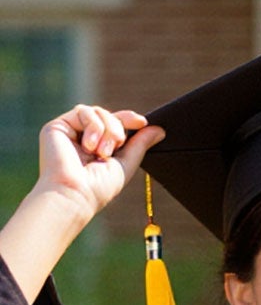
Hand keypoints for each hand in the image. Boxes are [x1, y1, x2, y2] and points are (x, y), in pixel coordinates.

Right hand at [33, 106, 159, 224]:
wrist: (75, 193)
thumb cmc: (99, 187)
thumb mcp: (126, 164)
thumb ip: (140, 145)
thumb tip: (159, 129)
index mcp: (98, 147)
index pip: (115, 124)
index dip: (128, 119)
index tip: (142, 122)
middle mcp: (83, 138)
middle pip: (108, 115)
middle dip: (118, 128)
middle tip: (116, 147)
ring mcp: (70, 131)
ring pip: (97, 111)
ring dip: (107, 129)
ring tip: (102, 152)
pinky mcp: (57, 126)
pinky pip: (83, 111)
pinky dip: (93, 126)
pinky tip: (89, 146)